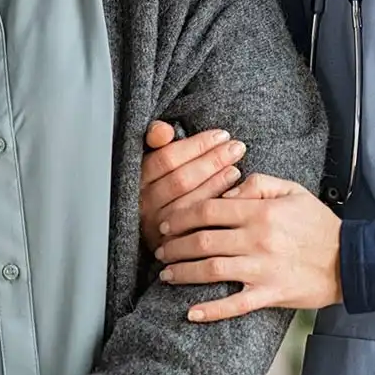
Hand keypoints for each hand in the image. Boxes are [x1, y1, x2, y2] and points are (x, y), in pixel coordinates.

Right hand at [140, 121, 246, 251]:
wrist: (156, 227)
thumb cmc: (160, 182)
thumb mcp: (154, 157)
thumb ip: (155, 138)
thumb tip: (164, 131)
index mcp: (138, 178)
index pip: (167, 158)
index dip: (197, 146)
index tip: (220, 135)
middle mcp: (143, 203)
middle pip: (181, 180)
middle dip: (212, 160)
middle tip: (236, 147)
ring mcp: (156, 226)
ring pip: (189, 202)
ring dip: (216, 182)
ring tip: (236, 167)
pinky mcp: (170, 244)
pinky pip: (196, 224)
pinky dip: (215, 204)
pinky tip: (232, 192)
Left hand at [153, 173, 342, 320]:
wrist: (349, 260)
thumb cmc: (319, 224)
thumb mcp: (293, 190)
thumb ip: (258, 183)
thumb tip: (227, 189)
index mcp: (261, 212)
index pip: (209, 210)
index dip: (181, 216)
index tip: (167, 222)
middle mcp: (257, 240)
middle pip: (202, 240)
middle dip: (174, 245)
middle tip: (160, 250)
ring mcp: (262, 270)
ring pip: (211, 271)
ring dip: (183, 273)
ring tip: (166, 274)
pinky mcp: (270, 294)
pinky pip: (235, 305)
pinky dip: (210, 311)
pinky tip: (191, 312)